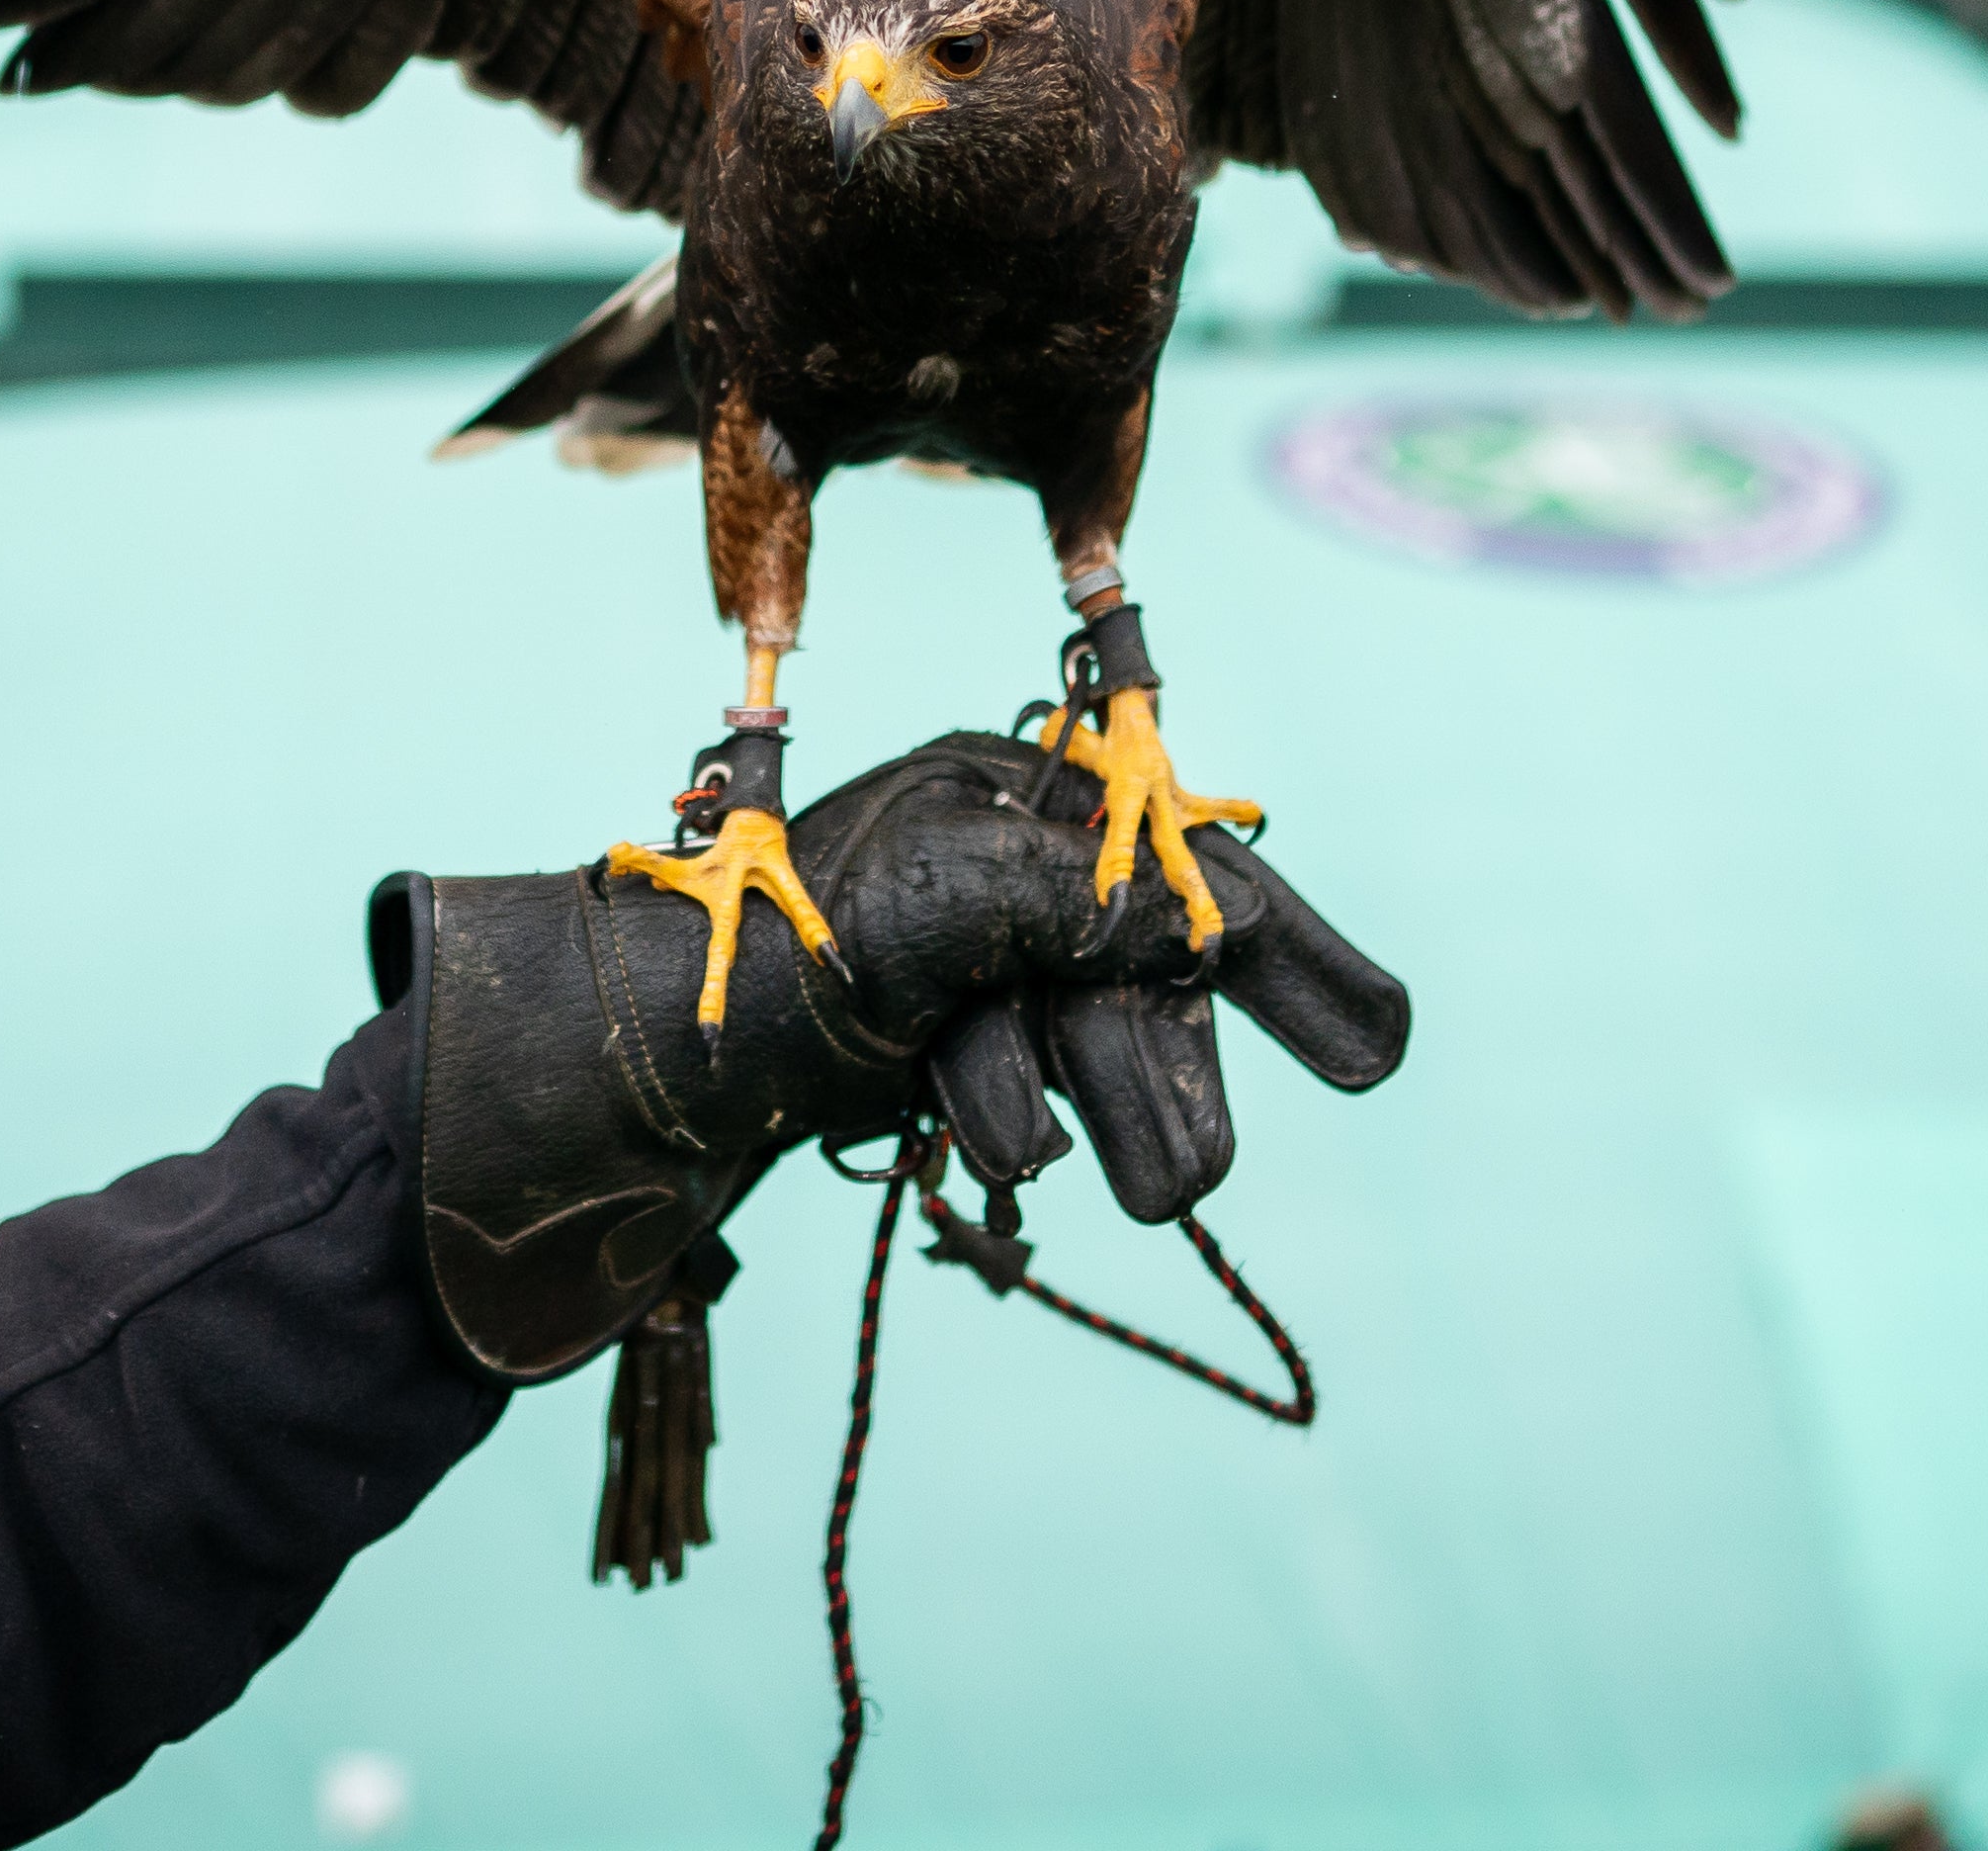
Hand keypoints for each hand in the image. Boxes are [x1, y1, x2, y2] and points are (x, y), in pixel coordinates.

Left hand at [794, 731, 1404, 1220]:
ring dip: (1115, 1108)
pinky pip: (1014, 1087)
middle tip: (1198, 1179)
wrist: (606, 1070)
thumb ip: (1068, 903)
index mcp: (998, 795)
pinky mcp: (917, 1043)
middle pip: (1141, 970)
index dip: (1293, 954)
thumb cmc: (748, 959)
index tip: (1380, 1051)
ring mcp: (954, 961)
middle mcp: (988, 866)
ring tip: (1145, 1193)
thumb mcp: (926, 901)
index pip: (1179, 863)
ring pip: (1085, 1042)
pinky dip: (1012, 1117)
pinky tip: (994, 1151)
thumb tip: (1196, 925)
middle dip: (1181, 1071)